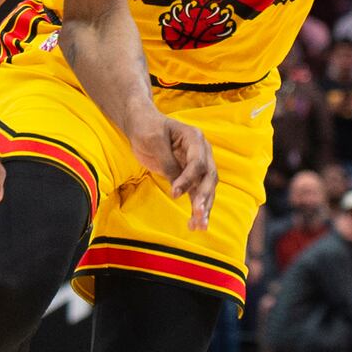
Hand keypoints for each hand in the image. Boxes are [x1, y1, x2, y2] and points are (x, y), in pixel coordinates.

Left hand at [130, 114, 215, 229]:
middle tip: (198, 214)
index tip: (175, 193)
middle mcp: (202, 152)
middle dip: (204, 197)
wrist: (141, 125)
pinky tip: (195, 224)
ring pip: (206, 189)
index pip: (198, 163)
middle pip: (209, 177)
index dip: (188, 179)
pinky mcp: (190, 177)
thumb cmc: (147, 128)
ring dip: (204, 208)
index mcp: (195, 138)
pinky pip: (197, 194)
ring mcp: (198, 165)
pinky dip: (196, 209)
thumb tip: (178, 188)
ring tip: (200, 226)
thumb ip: (168, 163)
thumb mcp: (153, 141)